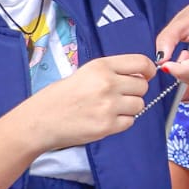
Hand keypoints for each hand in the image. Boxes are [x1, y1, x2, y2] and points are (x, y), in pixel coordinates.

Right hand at [22, 54, 154, 149]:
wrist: (40, 120)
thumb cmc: (61, 96)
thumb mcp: (85, 73)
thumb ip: (112, 72)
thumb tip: (140, 77)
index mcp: (101, 66)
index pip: (141, 63)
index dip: (148, 70)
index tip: (147, 75)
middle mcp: (107, 83)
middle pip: (143, 87)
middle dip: (135, 92)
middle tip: (119, 96)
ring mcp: (108, 106)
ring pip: (139, 105)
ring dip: (129, 108)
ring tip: (109, 109)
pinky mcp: (107, 126)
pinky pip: (130, 122)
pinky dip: (122, 122)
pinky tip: (105, 119)